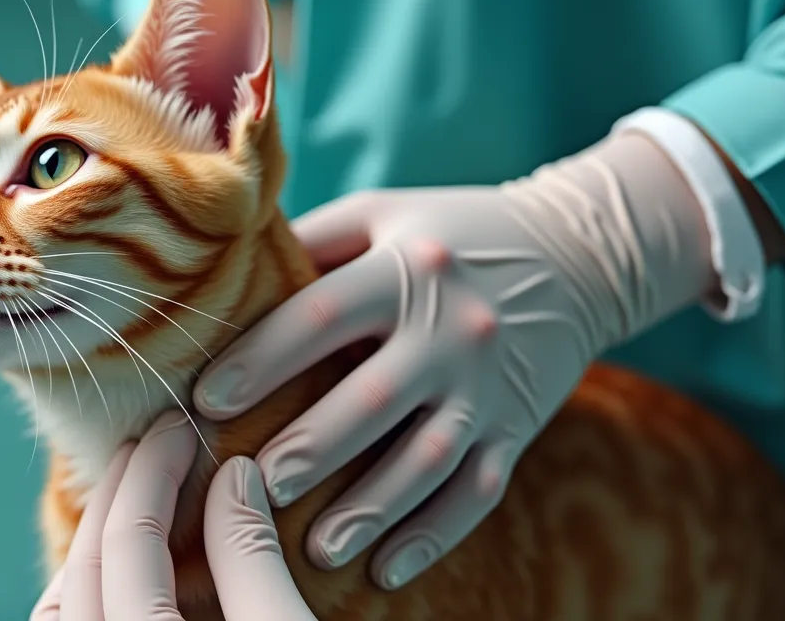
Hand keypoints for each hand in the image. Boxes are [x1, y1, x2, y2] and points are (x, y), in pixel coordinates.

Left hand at [31, 412, 317, 620]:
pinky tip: (133, 568)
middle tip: (154, 444)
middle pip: (84, 568)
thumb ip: (251, 557)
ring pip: (59, 611)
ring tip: (135, 500)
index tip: (183, 426)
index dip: (156, 473)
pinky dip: (90, 594)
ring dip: (92, 549)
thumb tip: (236, 474)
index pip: (129, 541)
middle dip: (118, 496)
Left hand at [193, 134, 714, 588]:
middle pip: (374, 399)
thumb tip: (222, 275)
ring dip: (370, 509)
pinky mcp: (517, 428)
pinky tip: (386, 570)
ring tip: (314, 547)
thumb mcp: (383, 215)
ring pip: (428, 460)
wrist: (579, 255)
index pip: (324, 315)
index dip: (262, 359)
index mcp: (408, 268)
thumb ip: (313, 243)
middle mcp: (454, 329)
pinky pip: (479, 492)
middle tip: (252, 486)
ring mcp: (490, 385)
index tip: (205, 400)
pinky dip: (434, 536)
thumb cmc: (449, 235)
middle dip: (310, 447)